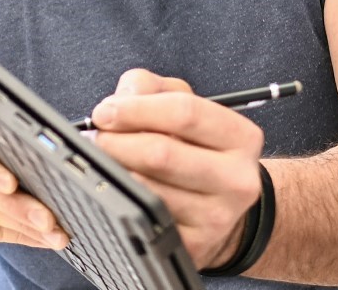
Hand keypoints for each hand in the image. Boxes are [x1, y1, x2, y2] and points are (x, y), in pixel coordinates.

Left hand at [86, 69, 264, 267]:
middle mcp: (238, 179)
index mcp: (241, 137)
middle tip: (95, 139)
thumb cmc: (193, 148)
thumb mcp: (182, 106)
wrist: (219, 208)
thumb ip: (148, 89)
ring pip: (147, 190)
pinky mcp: (194, 247)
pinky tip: (116, 191)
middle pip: (161, 154)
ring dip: (113, 173)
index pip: (185, 113)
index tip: (104, 112)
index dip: (136, 109)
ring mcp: (218, 218)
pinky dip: (121, 203)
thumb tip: (115, 105)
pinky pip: (143, 220)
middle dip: (116, 142)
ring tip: (103, 162)